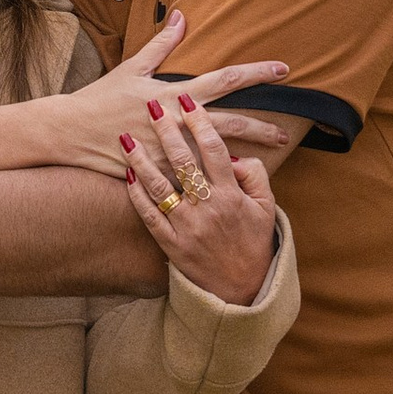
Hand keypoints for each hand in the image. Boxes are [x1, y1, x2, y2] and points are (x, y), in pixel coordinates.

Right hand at [32, 11, 289, 174]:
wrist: (69, 131)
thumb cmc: (100, 97)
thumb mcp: (132, 67)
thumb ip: (161, 44)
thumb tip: (182, 16)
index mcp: (173, 92)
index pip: (225, 78)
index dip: (256, 73)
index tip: (283, 70)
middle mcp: (176, 121)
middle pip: (231, 122)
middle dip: (262, 125)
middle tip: (288, 132)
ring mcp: (168, 149)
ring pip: (215, 154)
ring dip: (245, 156)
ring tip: (269, 161)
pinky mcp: (158, 171)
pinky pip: (190, 179)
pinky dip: (211, 182)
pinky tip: (231, 187)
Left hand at [122, 92, 276, 307]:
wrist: (240, 291)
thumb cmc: (253, 243)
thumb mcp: (266, 208)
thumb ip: (254, 176)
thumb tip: (235, 155)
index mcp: (232, 196)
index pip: (215, 150)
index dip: (201, 123)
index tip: (188, 102)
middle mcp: (208, 209)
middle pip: (183, 162)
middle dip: (166, 131)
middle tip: (152, 106)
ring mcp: (187, 228)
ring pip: (159, 187)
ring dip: (141, 160)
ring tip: (126, 137)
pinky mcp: (171, 245)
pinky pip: (149, 216)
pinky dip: (137, 195)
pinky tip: (126, 175)